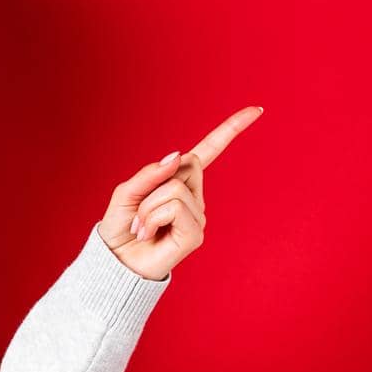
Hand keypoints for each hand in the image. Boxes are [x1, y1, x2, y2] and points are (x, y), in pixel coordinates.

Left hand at [96, 105, 264, 280]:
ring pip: (174, 188)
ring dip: (147, 206)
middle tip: (140, 210)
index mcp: (179, 182)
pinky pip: (174, 207)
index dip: (230, 130)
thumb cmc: (120, 226)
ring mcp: (198, 215)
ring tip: (142, 226)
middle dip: (152, 183)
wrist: (115, 261)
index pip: (208, 152)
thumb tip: (178, 154)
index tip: (256, 109)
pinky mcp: (196, 233)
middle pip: (184, 165)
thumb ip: (150, 173)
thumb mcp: (127, 192)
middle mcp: (194, 197)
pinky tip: (148, 234)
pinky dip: (152, 217)